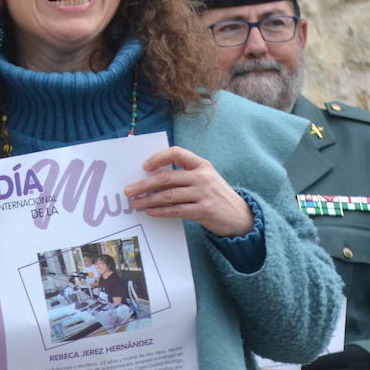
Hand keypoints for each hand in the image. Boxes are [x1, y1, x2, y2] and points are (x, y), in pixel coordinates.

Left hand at [124, 147, 252, 236]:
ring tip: (135, 203)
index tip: (144, 167)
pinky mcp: (204, 210)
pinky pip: (176, 210)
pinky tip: (151, 212)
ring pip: (168, 195)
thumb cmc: (215, 196)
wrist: (240, 216)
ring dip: (149, 200)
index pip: (177, 153)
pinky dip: (161, 211)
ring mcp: (204, 193)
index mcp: (201, 164)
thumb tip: (151, 180)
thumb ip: (184, 176)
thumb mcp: (205, 179)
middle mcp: (202, 176)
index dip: (158, 158)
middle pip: (167, 177)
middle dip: (144, 184)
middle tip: (129, 190)